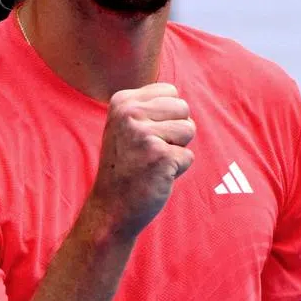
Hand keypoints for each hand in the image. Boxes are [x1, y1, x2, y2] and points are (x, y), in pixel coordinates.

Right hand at [88, 82, 195, 238]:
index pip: (171, 92)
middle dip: (176, 132)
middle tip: (150, 151)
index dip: (167, 117)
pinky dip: (177, 170)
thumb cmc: (128, 165)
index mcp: (122, 101)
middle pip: (183, 108)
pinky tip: (155, 176)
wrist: (111, 208)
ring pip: (189, 129)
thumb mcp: (127, 125)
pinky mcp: (160, 156)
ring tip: (153, 162)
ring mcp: (144, 135)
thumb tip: (178, 95)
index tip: (145, 135)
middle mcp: (130, 114)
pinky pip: (188, 156)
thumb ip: (150, 106)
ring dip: (178, 150)